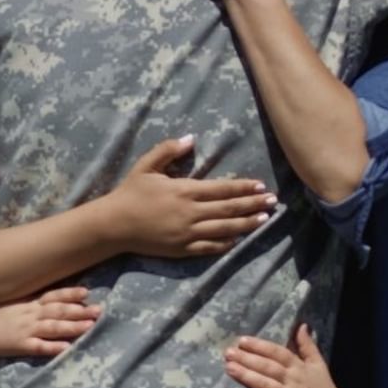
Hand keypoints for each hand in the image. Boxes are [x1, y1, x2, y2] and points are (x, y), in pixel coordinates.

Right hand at [0, 287, 101, 358]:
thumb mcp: (13, 305)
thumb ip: (31, 302)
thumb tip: (50, 299)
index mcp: (28, 304)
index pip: (52, 296)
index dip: (70, 294)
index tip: (87, 292)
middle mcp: (30, 314)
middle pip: (58, 311)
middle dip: (80, 311)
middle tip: (100, 310)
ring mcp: (25, 330)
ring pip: (53, 327)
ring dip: (72, 327)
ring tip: (90, 327)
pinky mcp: (20, 346)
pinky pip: (39, 346)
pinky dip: (53, 347)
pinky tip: (66, 348)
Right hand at [101, 135, 276, 257]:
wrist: (114, 225)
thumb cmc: (130, 192)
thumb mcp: (146, 165)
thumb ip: (169, 150)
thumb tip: (191, 139)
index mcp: (184, 190)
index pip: (222, 188)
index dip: (243, 187)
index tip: (261, 185)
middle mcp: (190, 212)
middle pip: (229, 208)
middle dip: (253, 204)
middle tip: (273, 202)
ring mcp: (187, 233)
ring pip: (224, 229)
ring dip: (246, 224)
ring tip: (264, 219)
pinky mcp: (181, 249)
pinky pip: (209, 248)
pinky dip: (225, 244)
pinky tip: (238, 240)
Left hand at [225, 323, 346, 387]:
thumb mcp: (319, 364)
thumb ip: (308, 345)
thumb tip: (301, 325)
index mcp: (299, 367)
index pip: (278, 353)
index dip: (260, 346)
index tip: (242, 340)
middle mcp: (293, 381)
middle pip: (268, 367)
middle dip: (247, 359)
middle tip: (228, 353)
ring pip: (266, 386)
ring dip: (247, 377)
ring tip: (229, 369)